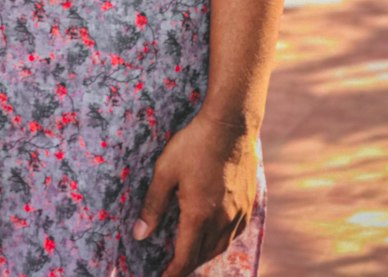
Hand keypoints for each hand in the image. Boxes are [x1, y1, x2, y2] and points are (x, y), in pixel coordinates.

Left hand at [132, 110, 258, 276]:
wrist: (231, 126)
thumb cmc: (193, 145)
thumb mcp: (165, 171)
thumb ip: (153, 205)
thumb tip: (139, 234)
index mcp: (199, 215)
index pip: (185, 257)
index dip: (173, 272)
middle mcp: (222, 220)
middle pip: (203, 255)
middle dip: (187, 264)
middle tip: (172, 265)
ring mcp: (238, 213)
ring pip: (221, 246)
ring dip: (204, 253)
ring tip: (190, 252)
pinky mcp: (248, 204)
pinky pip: (234, 233)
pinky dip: (221, 240)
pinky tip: (213, 232)